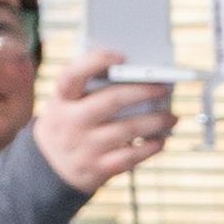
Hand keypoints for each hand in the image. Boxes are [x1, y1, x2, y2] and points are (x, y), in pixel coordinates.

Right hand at [34, 46, 178, 189]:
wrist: (52, 167)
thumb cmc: (69, 123)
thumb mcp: (65, 104)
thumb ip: (89, 88)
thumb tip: (134, 76)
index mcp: (62, 99)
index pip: (72, 75)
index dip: (95, 62)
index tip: (121, 56)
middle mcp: (70, 122)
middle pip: (111, 101)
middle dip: (143, 91)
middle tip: (163, 88)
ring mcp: (85, 146)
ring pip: (128, 129)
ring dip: (155, 121)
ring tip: (171, 117)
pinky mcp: (98, 167)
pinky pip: (131, 156)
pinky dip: (150, 147)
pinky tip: (160, 140)